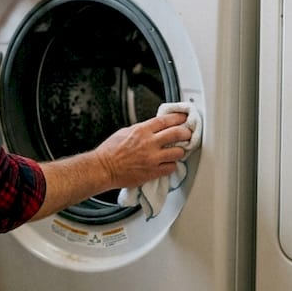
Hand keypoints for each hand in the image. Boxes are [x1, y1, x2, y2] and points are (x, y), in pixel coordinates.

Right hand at [32, 112, 193, 220]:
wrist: (103, 168)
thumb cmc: (110, 151)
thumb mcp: (125, 131)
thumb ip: (141, 129)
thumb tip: (153, 128)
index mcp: (142, 130)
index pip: (166, 120)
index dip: (178, 118)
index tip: (183, 118)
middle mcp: (149, 143)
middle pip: (177, 134)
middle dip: (186, 132)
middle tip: (188, 134)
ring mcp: (153, 158)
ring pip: (178, 152)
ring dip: (180, 151)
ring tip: (178, 151)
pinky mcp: (153, 172)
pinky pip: (171, 168)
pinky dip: (172, 165)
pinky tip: (169, 164)